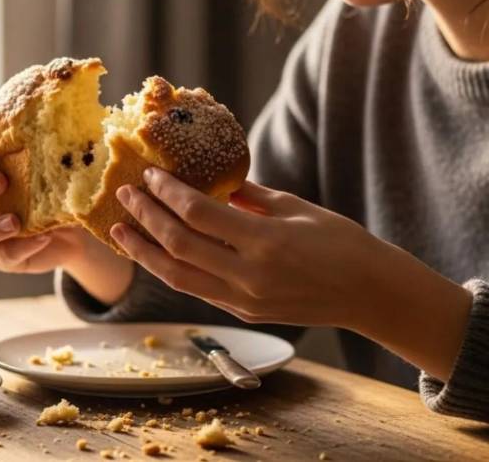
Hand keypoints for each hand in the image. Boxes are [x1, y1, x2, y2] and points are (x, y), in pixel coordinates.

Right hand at [0, 141, 132, 303]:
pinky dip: (22, 248)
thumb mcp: (58, 171)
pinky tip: (42, 238)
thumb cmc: (59, 192)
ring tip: (15, 221)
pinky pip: (3, 256)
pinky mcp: (2, 257)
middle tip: (1, 182)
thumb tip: (87, 125)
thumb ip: (57, 153)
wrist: (76, 232)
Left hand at [111, 168, 471, 380]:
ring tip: (120, 231)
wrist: (369, 293)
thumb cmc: (341, 242)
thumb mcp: (296, 208)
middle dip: (146, 218)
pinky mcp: (244, 313)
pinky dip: (172, 270)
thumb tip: (212, 181)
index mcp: (266, 241)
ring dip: (145, 252)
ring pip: (179, 277)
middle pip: (180, 245)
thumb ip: (249, 197)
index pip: (200, 214)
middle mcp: (250, 275)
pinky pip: (198, 290)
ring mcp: (245, 300)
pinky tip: (156, 253)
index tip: (150, 174)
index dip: (168, 193)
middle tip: (125, 194)